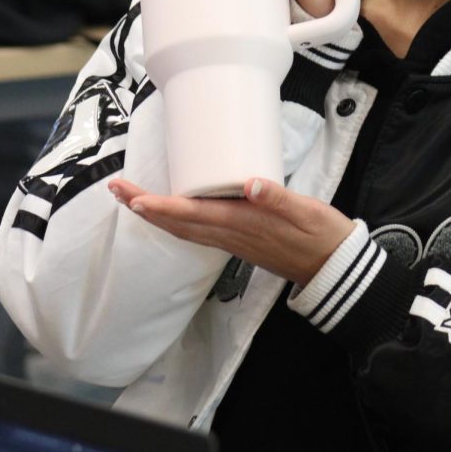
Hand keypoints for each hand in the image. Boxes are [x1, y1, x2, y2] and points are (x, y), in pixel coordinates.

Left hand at [108, 177, 354, 288]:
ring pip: (186, 230)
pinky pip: (199, 231)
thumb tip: (251, 184)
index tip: (132, 197)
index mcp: (243, 223)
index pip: (192, 215)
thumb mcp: (306, 210)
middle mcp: (232, 234)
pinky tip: (173, 210)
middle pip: (179, 223)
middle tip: (116, 188)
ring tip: (132, 198)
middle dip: (145, 207)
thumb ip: (278, 197)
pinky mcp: (240, 239)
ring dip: (157, 214)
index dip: (160, 207)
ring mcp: (234, 240)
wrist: (333, 267)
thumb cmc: (322, 234)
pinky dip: (178, 221)